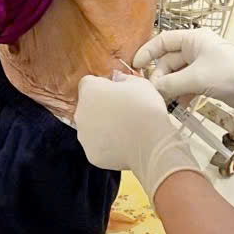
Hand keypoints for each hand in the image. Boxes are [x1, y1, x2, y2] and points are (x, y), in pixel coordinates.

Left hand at [75, 73, 199, 200]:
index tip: (115, 91)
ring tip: (123, 129)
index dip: (102, 86)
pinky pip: (97, 146)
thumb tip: (118, 79)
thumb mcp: (139, 83)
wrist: (152, 142)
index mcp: (90, 91)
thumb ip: (123, 79)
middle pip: (87, 106)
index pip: (88, 83)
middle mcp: (81, 112)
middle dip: (100, 106)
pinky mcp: (91, 154)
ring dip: (101, 126)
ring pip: (90, 127)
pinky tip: (123, 143)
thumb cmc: (146, 108)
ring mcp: (84, 136)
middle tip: (121, 111)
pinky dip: (106, 145)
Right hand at [134, 29, 233, 125]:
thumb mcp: (196, 79)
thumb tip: (152, 90)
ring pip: (178, 74)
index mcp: (194, 39)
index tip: (135, 68)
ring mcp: (203, 64)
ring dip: (171, 88)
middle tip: (155, 95)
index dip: (147, 53)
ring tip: (165, 104)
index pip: (163, 41)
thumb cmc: (229, 75)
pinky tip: (179, 107)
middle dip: (160, 77)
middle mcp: (197, 48)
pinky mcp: (209, 79)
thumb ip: (170, 83)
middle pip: (169, 61)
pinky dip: (182, 94)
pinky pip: (188, 84)